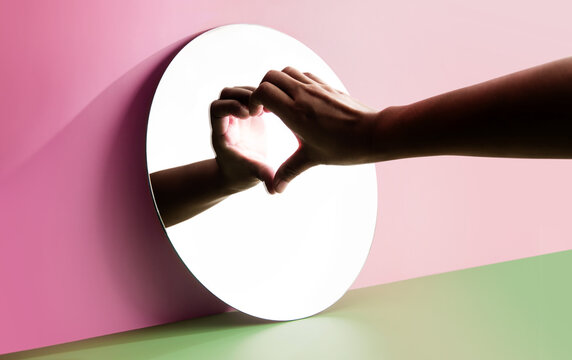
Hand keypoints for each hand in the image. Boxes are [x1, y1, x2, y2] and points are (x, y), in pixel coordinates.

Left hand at [211, 86, 274, 193]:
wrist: (240, 173)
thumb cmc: (243, 175)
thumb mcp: (254, 175)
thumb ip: (263, 177)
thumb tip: (274, 190)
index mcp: (222, 133)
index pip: (216, 109)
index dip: (230, 107)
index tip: (247, 115)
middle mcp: (227, 121)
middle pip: (225, 94)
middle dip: (242, 95)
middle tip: (259, 108)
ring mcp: (237, 115)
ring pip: (238, 91)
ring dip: (253, 93)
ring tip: (268, 108)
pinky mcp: (249, 114)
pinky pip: (251, 95)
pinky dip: (261, 96)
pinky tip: (273, 107)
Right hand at [249, 67, 378, 192]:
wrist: (373, 133)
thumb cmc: (343, 147)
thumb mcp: (312, 159)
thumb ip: (289, 171)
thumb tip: (275, 190)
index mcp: (295, 112)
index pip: (263, 91)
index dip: (255, 100)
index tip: (259, 115)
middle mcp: (304, 94)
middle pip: (271, 76)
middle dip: (263, 89)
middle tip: (267, 108)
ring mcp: (316, 87)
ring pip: (287, 71)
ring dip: (279, 83)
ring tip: (282, 103)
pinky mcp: (327, 86)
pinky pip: (304, 74)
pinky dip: (295, 82)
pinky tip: (300, 101)